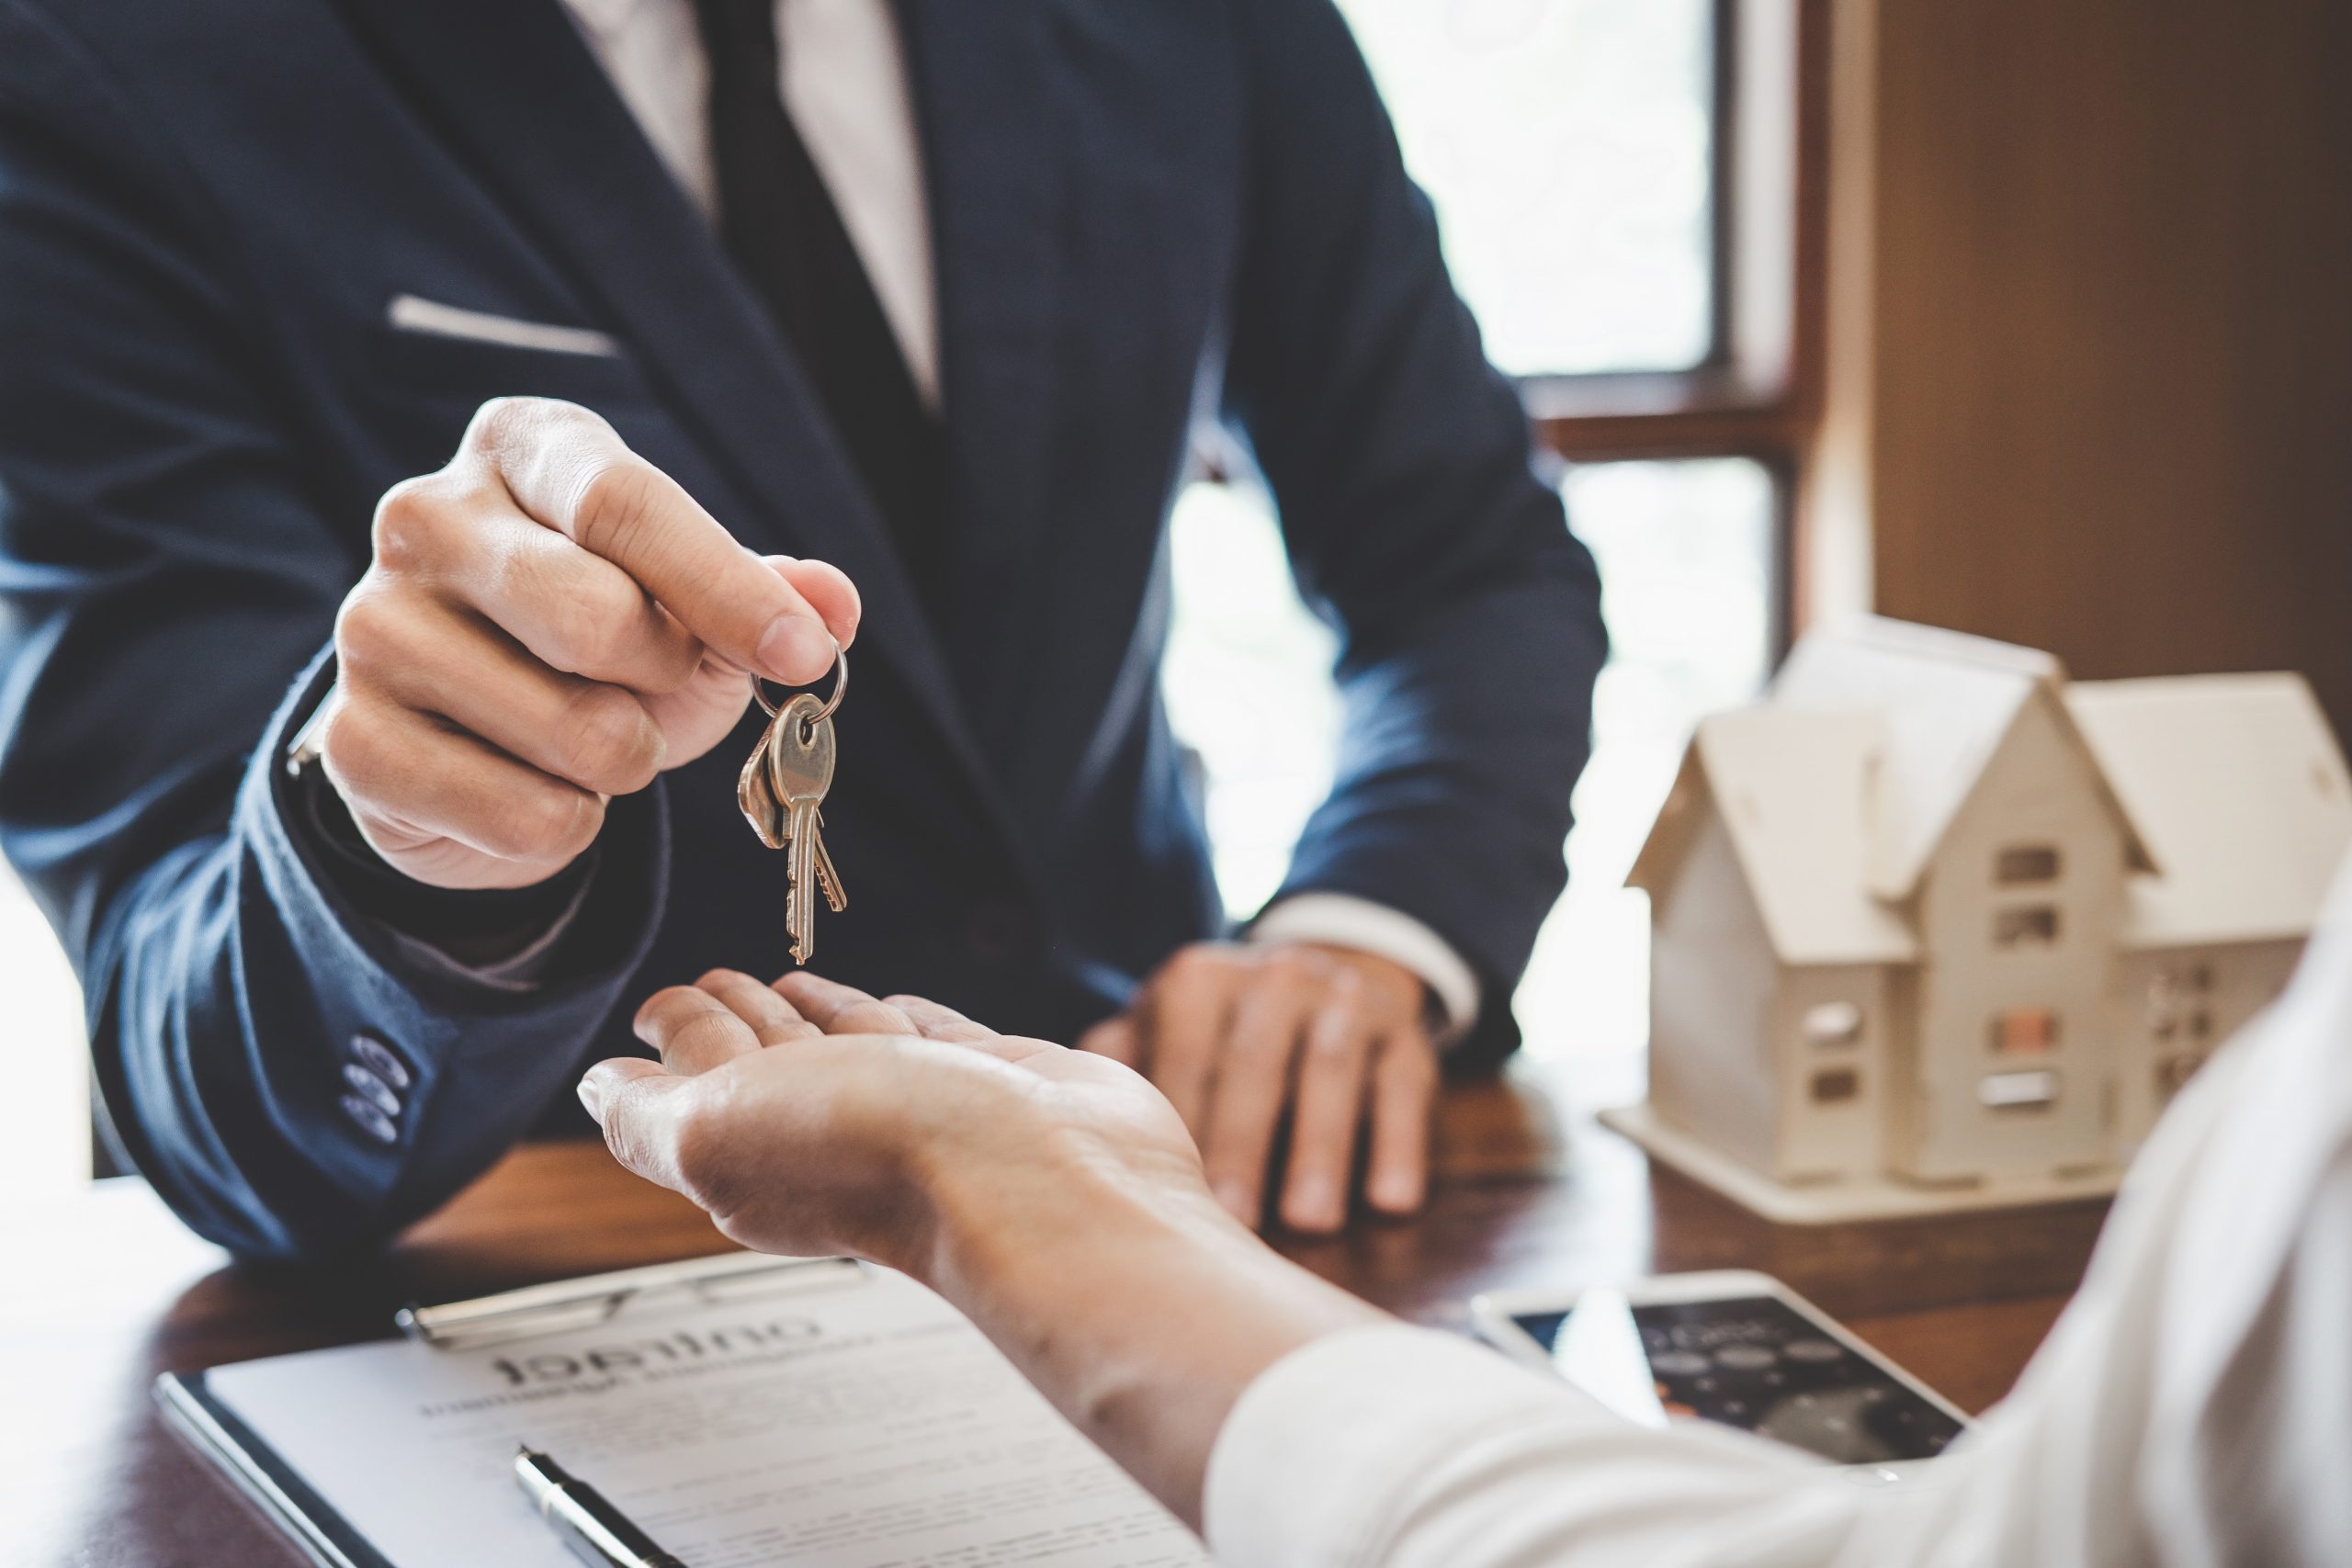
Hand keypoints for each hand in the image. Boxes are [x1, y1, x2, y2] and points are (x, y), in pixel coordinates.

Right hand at [322, 397, 859, 888]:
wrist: (479, 741)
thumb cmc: (605, 647)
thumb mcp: (695, 607)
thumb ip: (768, 596)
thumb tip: (832, 607)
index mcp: (520, 449)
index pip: (625, 504)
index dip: (726, 588)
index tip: (803, 655)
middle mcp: (424, 517)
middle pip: (593, 616)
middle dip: (663, 679)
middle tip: (653, 685)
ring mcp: (373, 626)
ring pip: (567, 730)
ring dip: (623, 761)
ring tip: (592, 735)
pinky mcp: (351, 740)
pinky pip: (521, 813)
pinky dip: (569, 824)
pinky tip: (537, 787)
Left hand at [580, 971, 1380, 1525]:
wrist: (1042, 1177)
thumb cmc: (885, 1161)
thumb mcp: (713, 1131)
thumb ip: (647, 1112)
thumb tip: (599, 1088)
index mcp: (755, 1147)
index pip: (701, 1074)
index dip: (679, 1032)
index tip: (660, 1004)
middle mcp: (835, 1128)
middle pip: (769, 1058)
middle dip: (738, 1015)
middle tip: (715, 982)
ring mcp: (920, 1105)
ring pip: (850, 1044)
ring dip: (817, 1010)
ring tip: (791, 985)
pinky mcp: (995, 1081)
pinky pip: (936, 1036)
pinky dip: (907, 1016)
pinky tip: (895, 1010)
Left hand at [1079, 943, 1438, 1233]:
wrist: (1326, 984)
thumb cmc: (1217, 1040)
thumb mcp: (1164, 1034)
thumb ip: (1114, 1068)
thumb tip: (1053, 1124)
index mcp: (1195, 982)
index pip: (1182, 1055)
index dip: (1176, 1125)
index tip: (1163, 1197)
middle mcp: (1271, 977)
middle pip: (1253, 1063)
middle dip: (1242, 1144)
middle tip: (1235, 1223)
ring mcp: (1342, 998)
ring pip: (1330, 1069)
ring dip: (1321, 1148)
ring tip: (1309, 1222)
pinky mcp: (1405, 1033)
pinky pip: (1403, 1086)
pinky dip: (1397, 1144)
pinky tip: (1389, 1202)